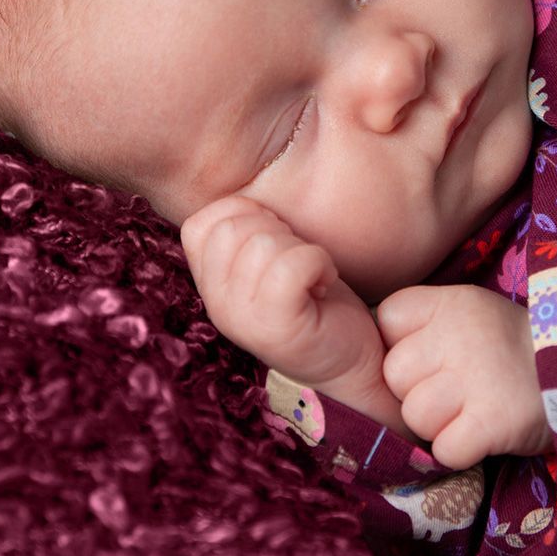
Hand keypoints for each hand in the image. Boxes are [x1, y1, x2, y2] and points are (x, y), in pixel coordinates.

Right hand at [180, 195, 384, 391]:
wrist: (355, 361)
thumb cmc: (314, 300)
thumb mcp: (267, 262)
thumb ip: (244, 233)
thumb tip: (244, 194)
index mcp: (210, 286)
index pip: (201, 222)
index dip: (245, 216)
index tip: (275, 241)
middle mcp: (217, 305)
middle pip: (232, 227)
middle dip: (277, 231)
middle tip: (297, 264)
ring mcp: (243, 320)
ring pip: (264, 244)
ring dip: (302, 250)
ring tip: (310, 278)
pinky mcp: (278, 328)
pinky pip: (293, 264)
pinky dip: (319, 263)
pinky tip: (324, 284)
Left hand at [377, 284, 553, 469]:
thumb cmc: (514, 347)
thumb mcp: (470, 312)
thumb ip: (425, 323)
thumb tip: (372, 347)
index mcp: (449, 303)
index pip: (386, 321)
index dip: (401, 345)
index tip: (432, 357)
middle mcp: (457, 334)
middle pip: (394, 376)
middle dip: (416, 391)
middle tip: (456, 391)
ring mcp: (475, 378)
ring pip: (414, 416)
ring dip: (438, 425)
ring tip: (472, 411)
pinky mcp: (492, 421)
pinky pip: (444, 449)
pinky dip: (460, 451)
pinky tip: (482, 434)